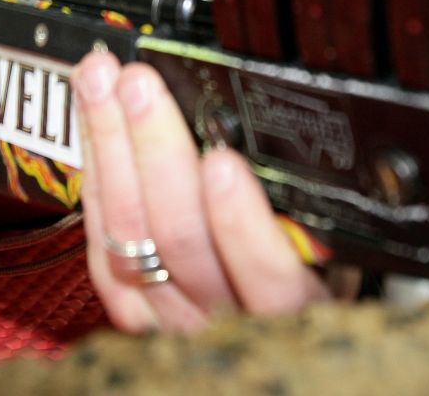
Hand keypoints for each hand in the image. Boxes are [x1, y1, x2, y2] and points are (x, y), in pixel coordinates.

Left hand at [72, 51, 328, 332]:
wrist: (271, 345)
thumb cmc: (312, 281)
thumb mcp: (337, 257)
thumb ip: (309, 212)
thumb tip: (282, 139)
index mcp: (295, 306)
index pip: (269, 274)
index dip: (241, 221)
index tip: (222, 161)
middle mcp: (229, 320)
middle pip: (181, 239)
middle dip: (154, 149)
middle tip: (138, 85)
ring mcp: (175, 320)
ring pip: (130, 236)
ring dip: (109, 147)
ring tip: (100, 83)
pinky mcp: (135, 315)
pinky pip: (102, 251)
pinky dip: (94, 182)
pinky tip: (91, 133)